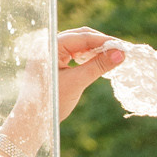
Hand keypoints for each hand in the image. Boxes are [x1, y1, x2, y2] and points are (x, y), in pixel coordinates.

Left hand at [3, 26, 126, 143]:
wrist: (33, 119)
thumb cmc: (51, 101)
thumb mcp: (77, 82)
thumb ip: (98, 66)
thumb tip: (121, 54)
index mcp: (49, 45)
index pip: (82, 37)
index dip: (105, 41)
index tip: (123, 47)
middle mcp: (47, 44)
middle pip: (80, 36)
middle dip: (101, 43)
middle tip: (121, 51)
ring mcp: (49, 51)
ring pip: (78, 44)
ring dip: (95, 49)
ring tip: (112, 57)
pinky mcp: (52, 60)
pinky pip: (73, 52)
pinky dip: (87, 56)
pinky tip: (98, 62)